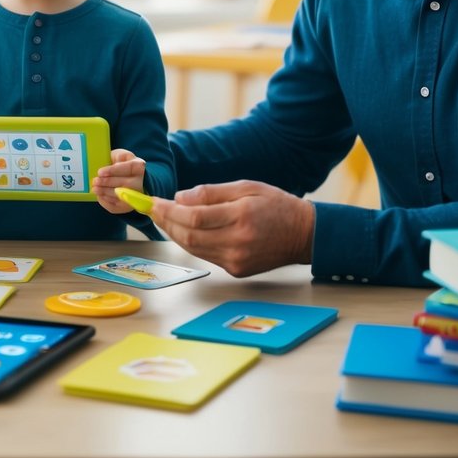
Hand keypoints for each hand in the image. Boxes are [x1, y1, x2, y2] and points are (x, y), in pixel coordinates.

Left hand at [93, 149, 145, 213]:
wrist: (134, 179)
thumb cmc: (125, 165)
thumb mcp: (123, 156)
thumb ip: (118, 157)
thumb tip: (109, 164)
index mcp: (139, 167)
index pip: (128, 168)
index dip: (113, 171)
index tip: (100, 172)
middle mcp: (141, 183)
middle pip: (125, 184)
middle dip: (107, 183)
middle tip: (95, 181)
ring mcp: (136, 196)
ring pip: (121, 196)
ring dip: (105, 193)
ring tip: (95, 189)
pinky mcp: (128, 207)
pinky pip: (117, 207)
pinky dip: (106, 202)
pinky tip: (100, 196)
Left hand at [148, 180, 314, 277]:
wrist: (304, 234)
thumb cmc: (276, 205)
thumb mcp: (246, 187)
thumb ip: (212, 192)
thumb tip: (180, 198)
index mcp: (242, 216)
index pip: (194, 217)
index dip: (169, 210)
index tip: (154, 202)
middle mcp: (238, 242)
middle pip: (189, 236)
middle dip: (166, 222)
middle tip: (153, 210)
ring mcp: (237, 260)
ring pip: (193, 248)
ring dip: (174, 233)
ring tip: (164, 218)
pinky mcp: (236, 270)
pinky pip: (205, 255)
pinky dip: (190, 243)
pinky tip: (184, 231)